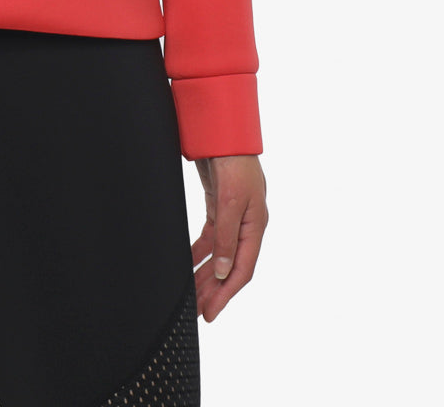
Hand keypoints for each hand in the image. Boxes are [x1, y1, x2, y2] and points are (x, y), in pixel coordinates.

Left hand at [191, 153, 266, 321]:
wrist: (224, 131)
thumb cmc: (234, 162)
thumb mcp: (231, 201)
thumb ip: (226, 237)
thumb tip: (222, 271)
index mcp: (255, 226)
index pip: (242, 269)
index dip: (226, 293)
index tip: (211, 313)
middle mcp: (246, 225)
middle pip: (230, 266)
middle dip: (213, 289)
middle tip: (197, 311)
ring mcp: (232, 216)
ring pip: (218, 254)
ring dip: (204, 274)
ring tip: (190, 294)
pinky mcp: (219, 207)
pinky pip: (210, 238)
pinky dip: (199, 252)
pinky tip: (188, 263)